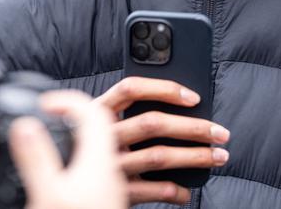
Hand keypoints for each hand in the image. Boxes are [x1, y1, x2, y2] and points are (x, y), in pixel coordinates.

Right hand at [9, 90, 127, 208]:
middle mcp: (110, 171)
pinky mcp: (105, 202)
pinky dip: (76, 160)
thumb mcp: (49, 194)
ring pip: (97, 149)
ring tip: (55, 137)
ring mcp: (110, 187)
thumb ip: (36, 158)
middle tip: (49, 115)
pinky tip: (63, 171)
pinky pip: (94, 170)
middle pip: (97, 127)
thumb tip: (25, 125)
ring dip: (76, 137)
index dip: (66, 99)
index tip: (44, 104)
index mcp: (100, 160)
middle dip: (71, 115)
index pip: (94, 110)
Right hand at [96, 77, 230, 205]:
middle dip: (193, 127)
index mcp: (97, 112)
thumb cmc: (84, 148)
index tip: (193, 97)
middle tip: (220, 132)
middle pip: (152, 123)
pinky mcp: (114, 191)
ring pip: (158, 156)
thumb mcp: (97, 124)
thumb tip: (180, 104)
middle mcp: (102, 137)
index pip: (131, 89)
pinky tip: (186, 191)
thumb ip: (125, 113)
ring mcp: (108, 165)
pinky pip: (150, 191)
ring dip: (194, 157)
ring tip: (218, 157)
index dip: (164, 89)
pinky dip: (173, 191)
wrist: (60, 184)